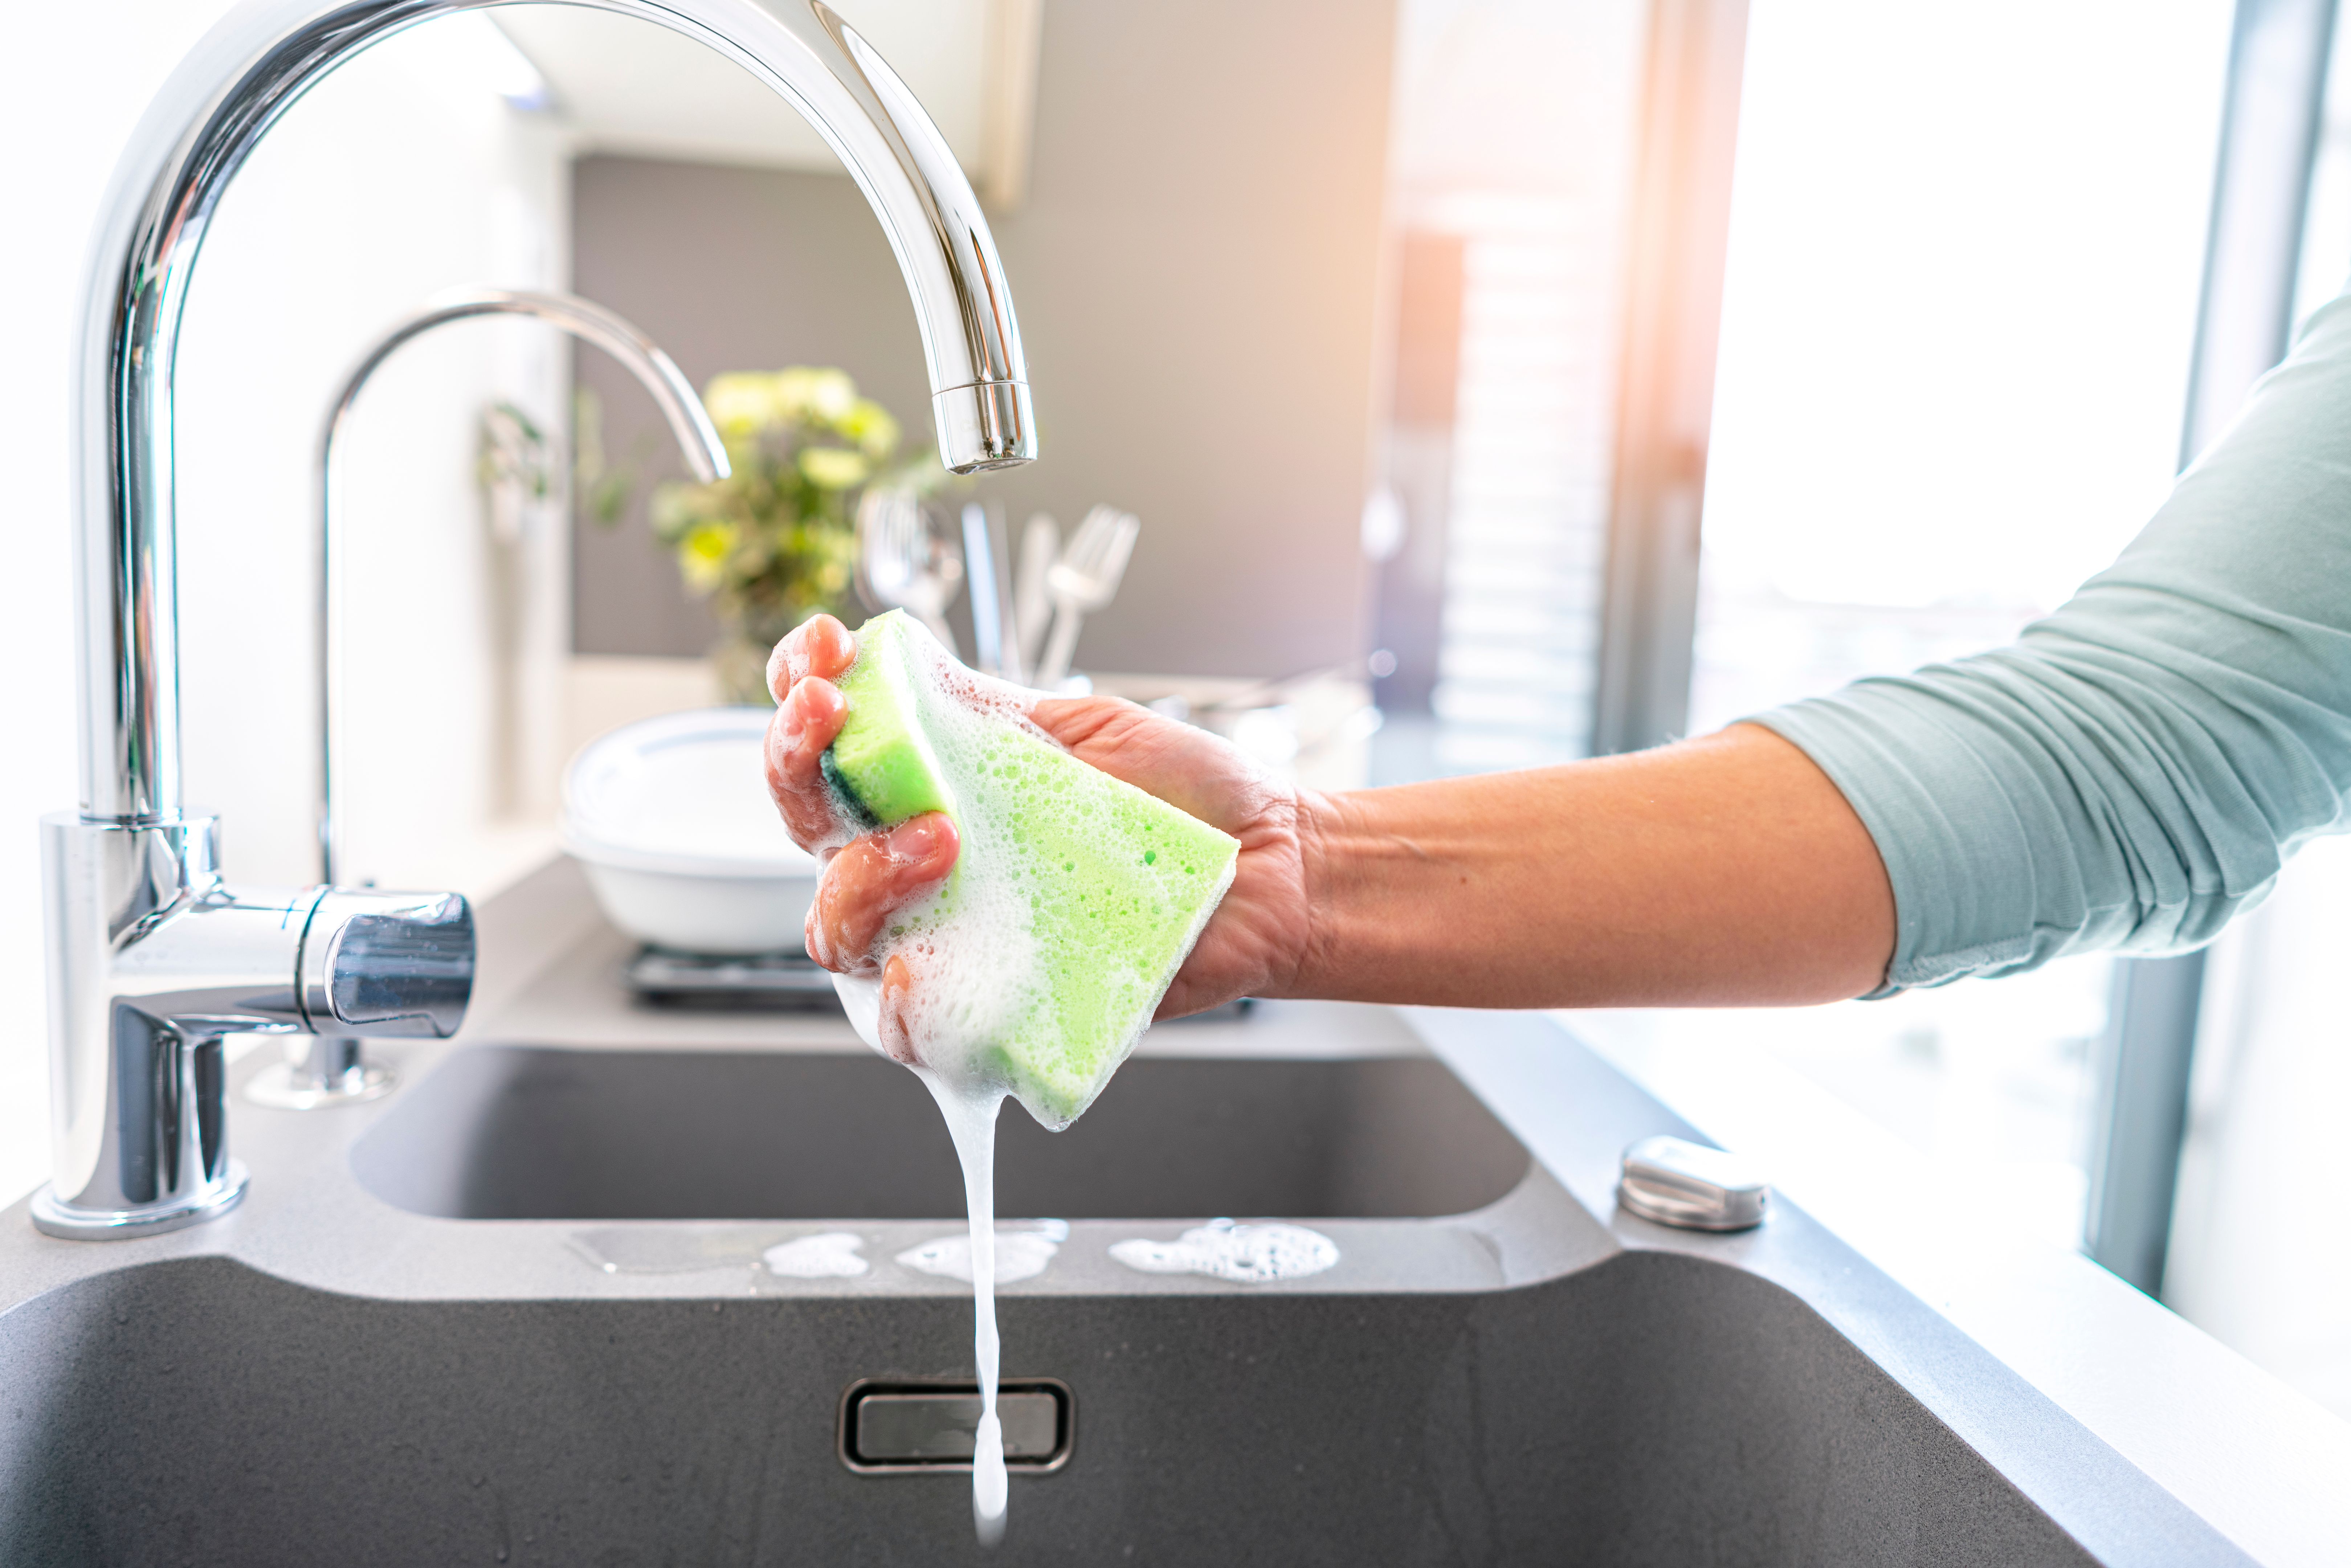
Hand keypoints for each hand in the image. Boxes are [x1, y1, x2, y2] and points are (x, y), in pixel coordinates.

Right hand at [761, 614, 1315, 1023]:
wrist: (1268, 864)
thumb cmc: (1181, 801)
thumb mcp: (1080, 728)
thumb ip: (987, 708)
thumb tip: (899, 665)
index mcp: (934, 791)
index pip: (829, 747)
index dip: (800, 691)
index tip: (826, 647)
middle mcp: (922, 868)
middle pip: (807, 832)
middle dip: (795, 763)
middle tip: (832, 715)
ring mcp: (950, 937)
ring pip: (835, 931)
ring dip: (858, 875)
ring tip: (938, 835)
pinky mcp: (991, 1012)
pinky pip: (906, 1026)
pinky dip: (897, 999)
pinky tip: (917, 962)